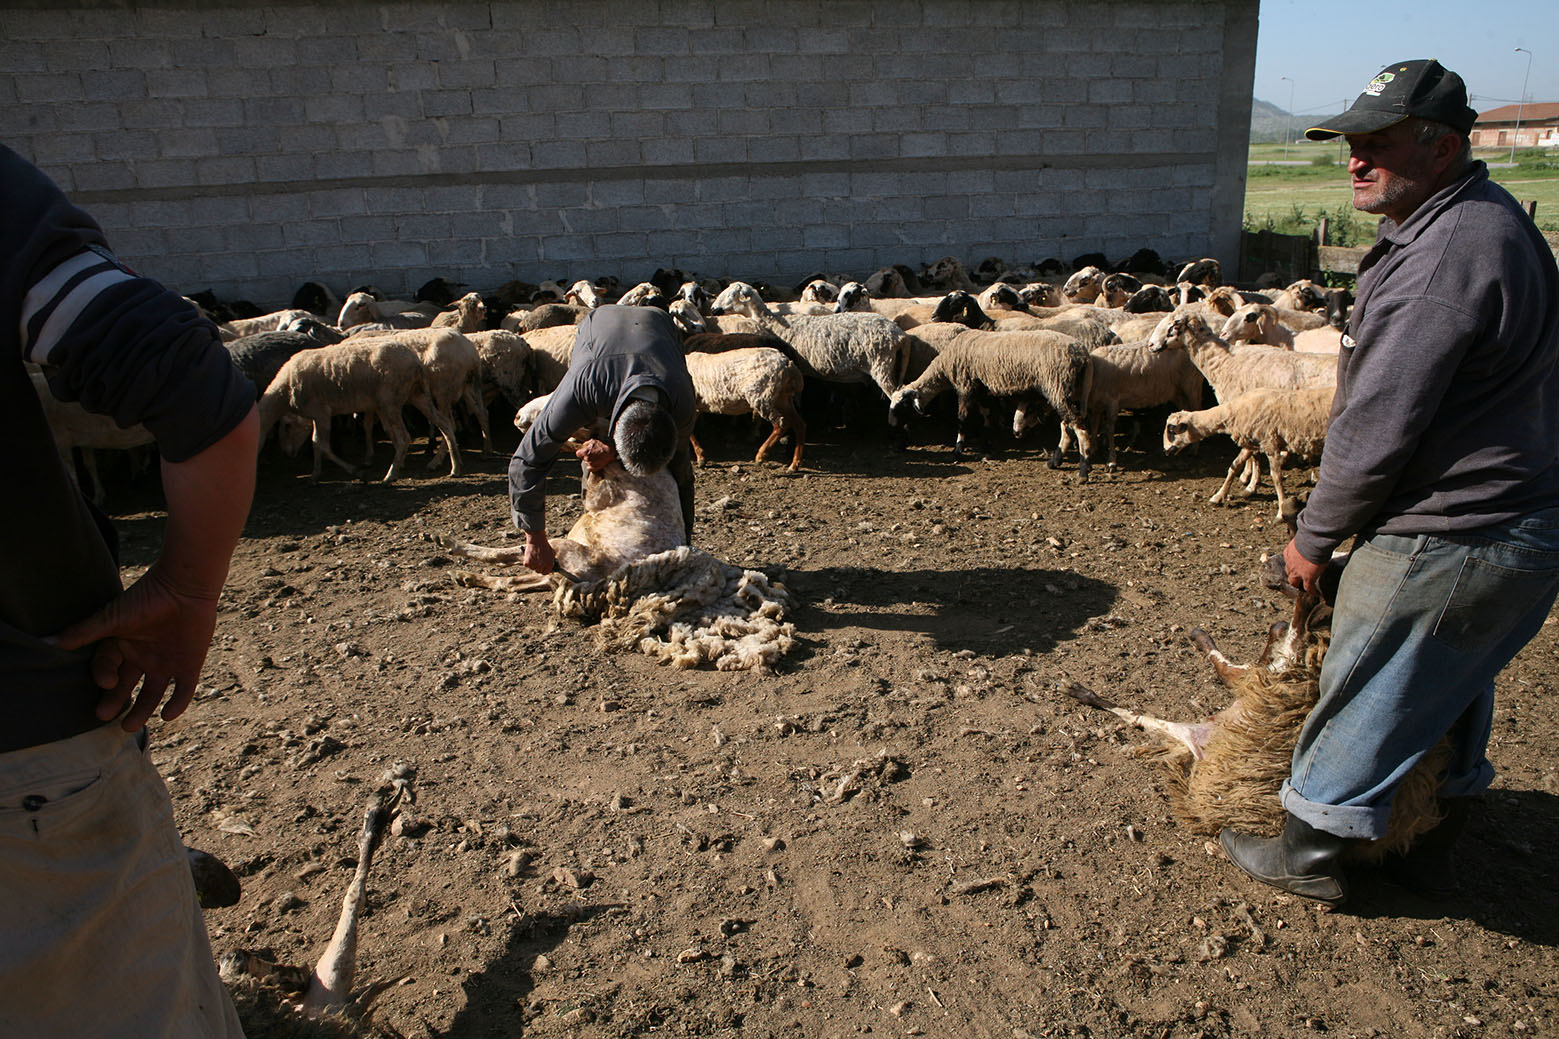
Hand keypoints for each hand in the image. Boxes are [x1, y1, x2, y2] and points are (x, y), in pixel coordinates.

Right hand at [49, 565, 219, 731]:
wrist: (185, 586)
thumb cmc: (147, 598)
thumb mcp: (112, 618)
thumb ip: (84, 632)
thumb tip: (47, 642)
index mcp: (122, 646)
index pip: (106, 668)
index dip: (103, 677)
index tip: (105, 682)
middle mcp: (142, 657)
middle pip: (126, 686)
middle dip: (115, 701)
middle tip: (104, 717)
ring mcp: (165, 663)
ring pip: (152, 693)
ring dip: (142, 710)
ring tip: (129, 727)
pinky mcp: (188, 665)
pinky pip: (182, 690)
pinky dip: (177, 703)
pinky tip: (167, 715)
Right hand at [523, 531, 555, 574]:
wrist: (537, 540)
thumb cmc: (544, 546)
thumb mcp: (552, 553)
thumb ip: (551, 561)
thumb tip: (549, 567)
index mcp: (549, 564)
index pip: (545, 572)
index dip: (543, 569)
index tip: (541, 567)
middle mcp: (542, 566)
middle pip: (538, 571)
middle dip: (537, 567)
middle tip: (536, 560)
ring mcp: (535, 565)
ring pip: (532, 568)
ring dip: (532, 564)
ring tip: (533, 556)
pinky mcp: (527, 563)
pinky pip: (526, 565)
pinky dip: (527, 561)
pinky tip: (529, 555)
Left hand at [576, 438, 614, 472]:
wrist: (610, 452)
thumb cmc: (602, 446)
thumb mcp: (593, 441)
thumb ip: (585, 444)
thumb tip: (582, 446)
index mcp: (585, 451)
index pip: (578, 454)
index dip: (581, 452)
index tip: (583, 452)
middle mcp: (587, 458)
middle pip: (583, 458)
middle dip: (586, 456)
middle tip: (592, 454)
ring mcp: (590, 464)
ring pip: (586, 463)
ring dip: (589, 461)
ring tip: (596, 458)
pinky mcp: (594, 468)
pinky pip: (589, 468)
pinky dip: (592, 466)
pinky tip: (596, 462)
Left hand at [1283, 538, 1327, 594]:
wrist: (1313, 542)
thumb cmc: (1310, 536)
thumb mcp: (1303, 538)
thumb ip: (1304, 540)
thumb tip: (1310, 534)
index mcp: (1289, 552)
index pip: (1289, 560)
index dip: (1292, 564)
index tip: (1296, 564)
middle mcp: (1290, 563)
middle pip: (1288, 572)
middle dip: (1292, 575)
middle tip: (1296, 577)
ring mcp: (1297, 572)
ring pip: (1294, 581)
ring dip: (1298, 583)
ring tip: (1303, 586)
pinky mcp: (1307, 578)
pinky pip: (1308, 587)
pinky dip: (1312, 591)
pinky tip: (1315, 593)